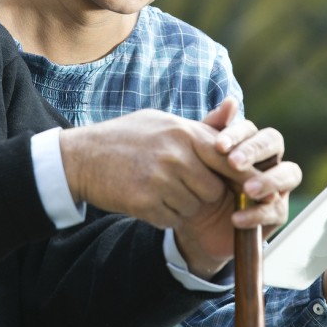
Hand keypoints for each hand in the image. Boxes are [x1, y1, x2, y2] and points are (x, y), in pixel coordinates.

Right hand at [58, 99, 298, 273]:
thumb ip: (202, 125)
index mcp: (184, 132)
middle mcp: (176, 154)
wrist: (82, 157)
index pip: (228, 158)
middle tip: (184, 187)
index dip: (239, 175)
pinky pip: (172, 219)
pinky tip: (148, 199)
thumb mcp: (164, 122)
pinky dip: (164, 216)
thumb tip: (234, 107)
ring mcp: (160, 179)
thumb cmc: (128, 138)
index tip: (245, 186)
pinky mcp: (146, 202)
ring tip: (161, 189)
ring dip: (183, 206)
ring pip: (194, 208)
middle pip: (214, 190)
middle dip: (204, 195)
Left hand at [173, 98, 299, 274]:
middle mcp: (267, 160)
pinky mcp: (277, 213)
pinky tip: (237, 218)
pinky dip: (257, 214)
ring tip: (246, 190)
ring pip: (290, 173)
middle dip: (255, 150)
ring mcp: (277, 186)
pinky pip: (277, 210)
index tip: (219, 146)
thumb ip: (210, 131)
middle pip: (275, 142)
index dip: (238, 135)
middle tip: (234, 162)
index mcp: (247, 143)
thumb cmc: (199, 186)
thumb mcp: (197, 159)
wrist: (195, 228)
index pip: (252, 129)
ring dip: (268, 180)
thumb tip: (230, 101)